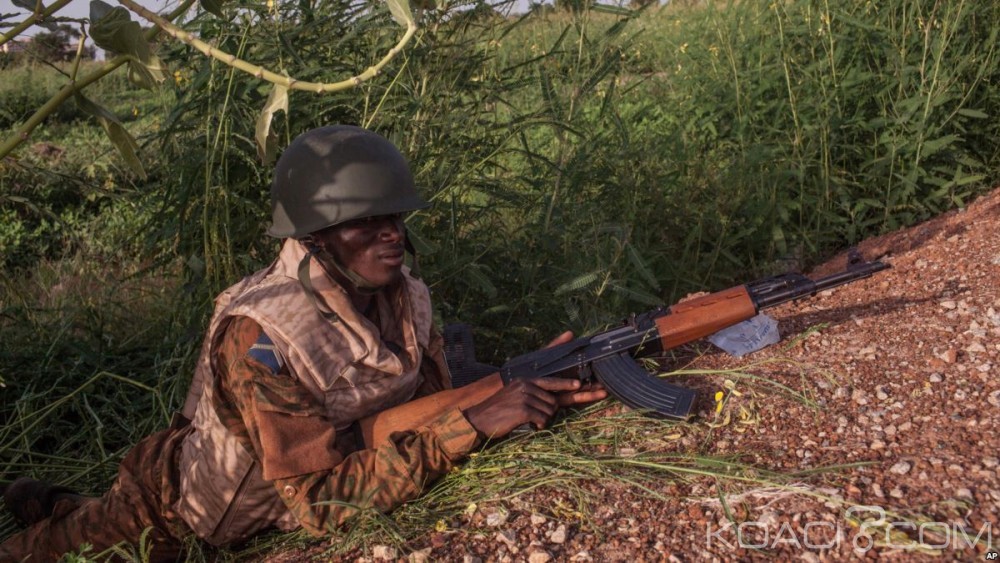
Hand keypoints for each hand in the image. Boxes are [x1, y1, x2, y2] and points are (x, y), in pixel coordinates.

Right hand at [463, 331, 607, 438]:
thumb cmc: (498, 411)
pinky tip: (527, 425)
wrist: (479, 420)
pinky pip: (542, 420)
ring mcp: (525, 396)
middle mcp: (526, 385)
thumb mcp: (514, 395)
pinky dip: (538, 426)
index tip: (579, 386)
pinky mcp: (523, 409)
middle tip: (534, 417)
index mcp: (525, 380)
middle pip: (553, 401)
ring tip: (527, 421)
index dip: (566, 384)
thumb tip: (552, 402)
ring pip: (549, 412)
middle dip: (549, 412)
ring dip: (542, 420)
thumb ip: (532, 394)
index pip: (551, 381)